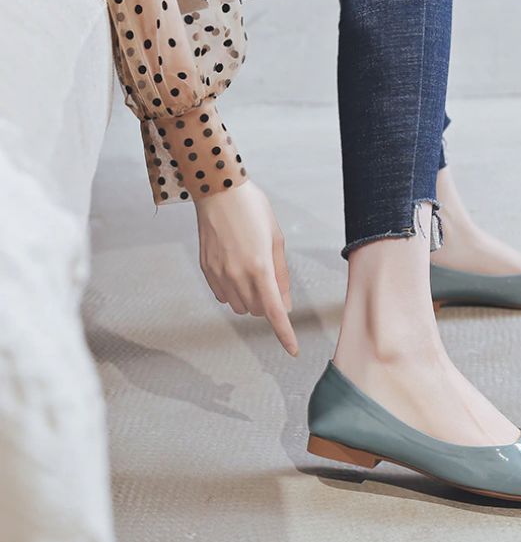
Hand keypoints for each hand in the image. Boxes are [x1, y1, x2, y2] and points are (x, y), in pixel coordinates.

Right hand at [194, 180, 297, 355]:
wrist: (218, 191)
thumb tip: (285, 305)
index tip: (293, 350)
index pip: (275, 311)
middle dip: (268, 304)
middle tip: (271, 280)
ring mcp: (219, 274)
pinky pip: (222, 296)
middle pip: (258, 311)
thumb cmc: (253, 210)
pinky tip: (236, 270)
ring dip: (250, 299)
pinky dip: (232, 292)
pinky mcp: (206, 270)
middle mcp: (237, 275)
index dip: (284, 334)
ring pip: (239, 306)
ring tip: (252, 271)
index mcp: (260, 267)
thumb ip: (281, 275)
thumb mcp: (276, 239)